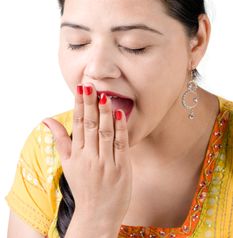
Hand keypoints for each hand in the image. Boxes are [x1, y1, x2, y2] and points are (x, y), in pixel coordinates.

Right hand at [43, 83, 131, 229]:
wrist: (97, 215)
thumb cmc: (83, 186)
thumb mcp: (67, 164)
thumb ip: (60, 139)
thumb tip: (47, 120)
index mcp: (76, 154)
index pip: (78, 124)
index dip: (79, 106)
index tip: (80, 89)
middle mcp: (89, 157)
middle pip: (90, 126)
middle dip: (90, 105)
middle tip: (91, 86)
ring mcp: (106, 163)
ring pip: (104, 133)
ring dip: (105, 114)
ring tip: (105, 96)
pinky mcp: (122, 169)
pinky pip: (120, 145)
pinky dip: (120, 129)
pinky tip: (120, 114)